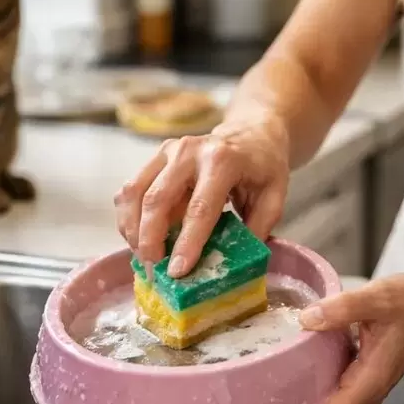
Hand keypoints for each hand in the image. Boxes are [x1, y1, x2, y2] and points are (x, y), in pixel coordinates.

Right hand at [114, 117, 290, 275]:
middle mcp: (189, 151)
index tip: (177, 271)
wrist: (251, 132)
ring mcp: (167, 152)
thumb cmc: (263, 167)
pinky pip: (130, 190)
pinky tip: (137, 238)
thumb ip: (257, 228)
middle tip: (155, 271)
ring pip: (135, 193)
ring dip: (133, 230)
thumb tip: (231, 265)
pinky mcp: (155, 158)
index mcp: (222, 161)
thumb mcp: (274, 196)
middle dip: (150, 240)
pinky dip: (128, 218)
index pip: (200, 208)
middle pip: (157, 199)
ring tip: (144, 258)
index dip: (187, 243)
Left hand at [270, 274, 403, 403]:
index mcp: (366, 384)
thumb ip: (343, 308)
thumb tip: (306, 319)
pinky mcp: (359, 376)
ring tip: (255, 402)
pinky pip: (327, 392)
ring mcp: (361, 387)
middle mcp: (363, 393)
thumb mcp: (378, 299)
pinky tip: (281, 378)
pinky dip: (305, 392)